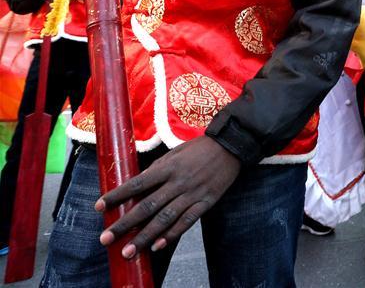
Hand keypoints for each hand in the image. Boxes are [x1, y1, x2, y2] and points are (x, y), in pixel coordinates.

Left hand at [95, 135, 240, 257]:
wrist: (231, 147)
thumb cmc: (200, 148)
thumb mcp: (175, 153)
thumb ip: (158, 169)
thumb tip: (139, 185)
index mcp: (169, 167)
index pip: (138, 183)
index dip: (118, 195)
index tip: (99, 206)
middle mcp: (178, 182)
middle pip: (148, 206)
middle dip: (125, 224)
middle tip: (106, 239)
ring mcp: (193, 194)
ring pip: (165, 219)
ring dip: (145, 237)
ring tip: (129, 252)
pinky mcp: (206, 202)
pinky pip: (187, 221)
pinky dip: (172, 235)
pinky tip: (158, 246)